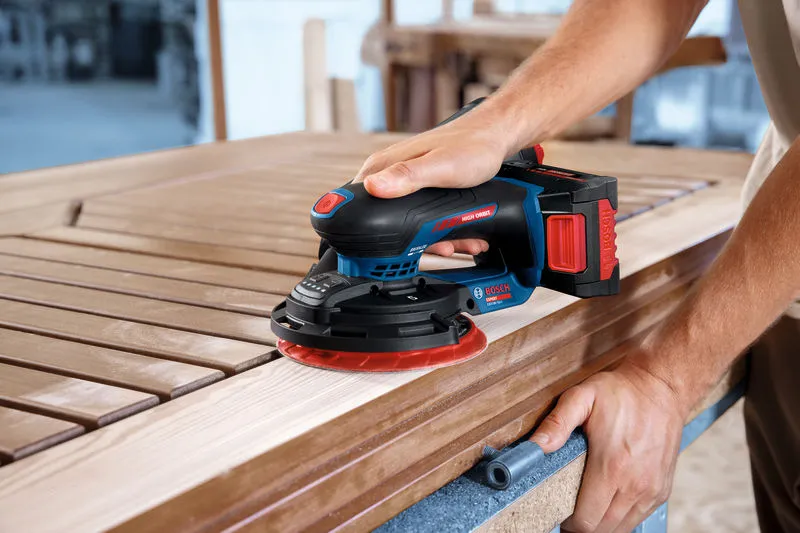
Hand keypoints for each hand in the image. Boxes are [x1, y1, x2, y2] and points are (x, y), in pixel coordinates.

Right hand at [354, 108, 514, 255]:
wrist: (495, 136)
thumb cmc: (471, 145)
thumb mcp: (440, 165)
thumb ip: (407, 176)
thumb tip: (372, 187)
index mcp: (384, 167)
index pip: (356, 203)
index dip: (369, 231)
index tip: (392, 250)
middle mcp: (390, 175)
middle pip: (385, 220)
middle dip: (414, 244)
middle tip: (442, 249)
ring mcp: (405, 183)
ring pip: (409, 224)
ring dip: (434, 241)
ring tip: (458, 245)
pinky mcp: (421, 190)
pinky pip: (424, 218)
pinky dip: (443, 232)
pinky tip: (460, 237)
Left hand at [530, 360, 686, 532]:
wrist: (662, 386)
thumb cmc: (622, 392)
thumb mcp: (582, 397)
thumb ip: (557, 423)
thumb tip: (535, 447)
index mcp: (612, 467)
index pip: (587, 520)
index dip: (568, 522)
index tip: (558, 511)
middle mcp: (636, 484)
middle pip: (603, 529)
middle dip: (582, 526)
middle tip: (568, 510)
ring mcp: (652, 489)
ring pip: (622, 528)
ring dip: (602, 523)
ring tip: (586, 507)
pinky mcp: (662, 490)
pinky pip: (638, 518)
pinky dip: (621, 517)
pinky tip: (608, 502)